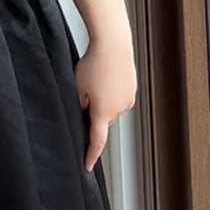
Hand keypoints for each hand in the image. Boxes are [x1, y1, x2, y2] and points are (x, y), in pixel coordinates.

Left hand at [74, 32, 136, 170]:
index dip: (91, 155)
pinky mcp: (132, 88)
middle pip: (103, 122)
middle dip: (93, 115)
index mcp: (103, 112)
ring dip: (102, 102)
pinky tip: (105, 77)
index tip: (88, 166)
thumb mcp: (77, 87)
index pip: (96, 141)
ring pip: (111, 109)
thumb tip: (86, 113)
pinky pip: (118, 98)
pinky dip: (111, 93)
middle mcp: (119, 108)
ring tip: (95, 80)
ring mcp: (128, 98)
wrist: (113, 43)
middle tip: (84, 95)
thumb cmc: (94, 63)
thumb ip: (80, 105)